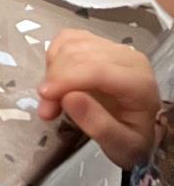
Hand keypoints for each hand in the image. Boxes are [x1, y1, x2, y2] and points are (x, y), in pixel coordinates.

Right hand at [36, 29, 159, 169]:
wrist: (141, 127)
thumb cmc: (132, 139)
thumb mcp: (121, 146)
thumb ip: (98, 125)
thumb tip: (68, 98)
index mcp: (139, 82)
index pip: (97, 69)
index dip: (67, 78)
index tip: (44, 96)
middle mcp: (128, 57)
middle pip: (80, 54)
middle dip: (55, 78)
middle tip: (46, 110)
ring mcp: (112, 46)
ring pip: (71, 44)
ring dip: (52, 68)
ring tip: (51, 98)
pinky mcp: (98, 42)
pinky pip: (68, 38)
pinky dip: (55, 56)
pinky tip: (57, 79)